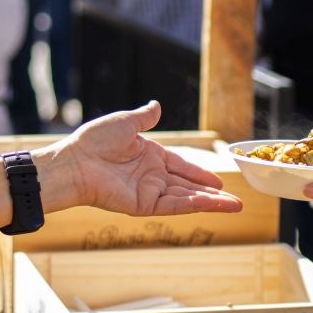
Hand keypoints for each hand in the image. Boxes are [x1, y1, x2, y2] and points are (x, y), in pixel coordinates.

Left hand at [38, 102, 242, 217]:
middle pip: (188, 186)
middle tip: (237, 201)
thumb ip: (144, 117)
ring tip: (235, 207)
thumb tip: (157, 105)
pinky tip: (213, 204)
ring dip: (211, 203)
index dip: (200, 174)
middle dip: (212, 195)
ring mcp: (148, 192)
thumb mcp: (126, 122)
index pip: (181, 166)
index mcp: (149, 156)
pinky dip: (195, 205)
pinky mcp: (143, 205)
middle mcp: (151, 176)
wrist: (76, 162)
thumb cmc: (94, 141)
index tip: (219, 181)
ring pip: (186, 198)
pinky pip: (174, 205)